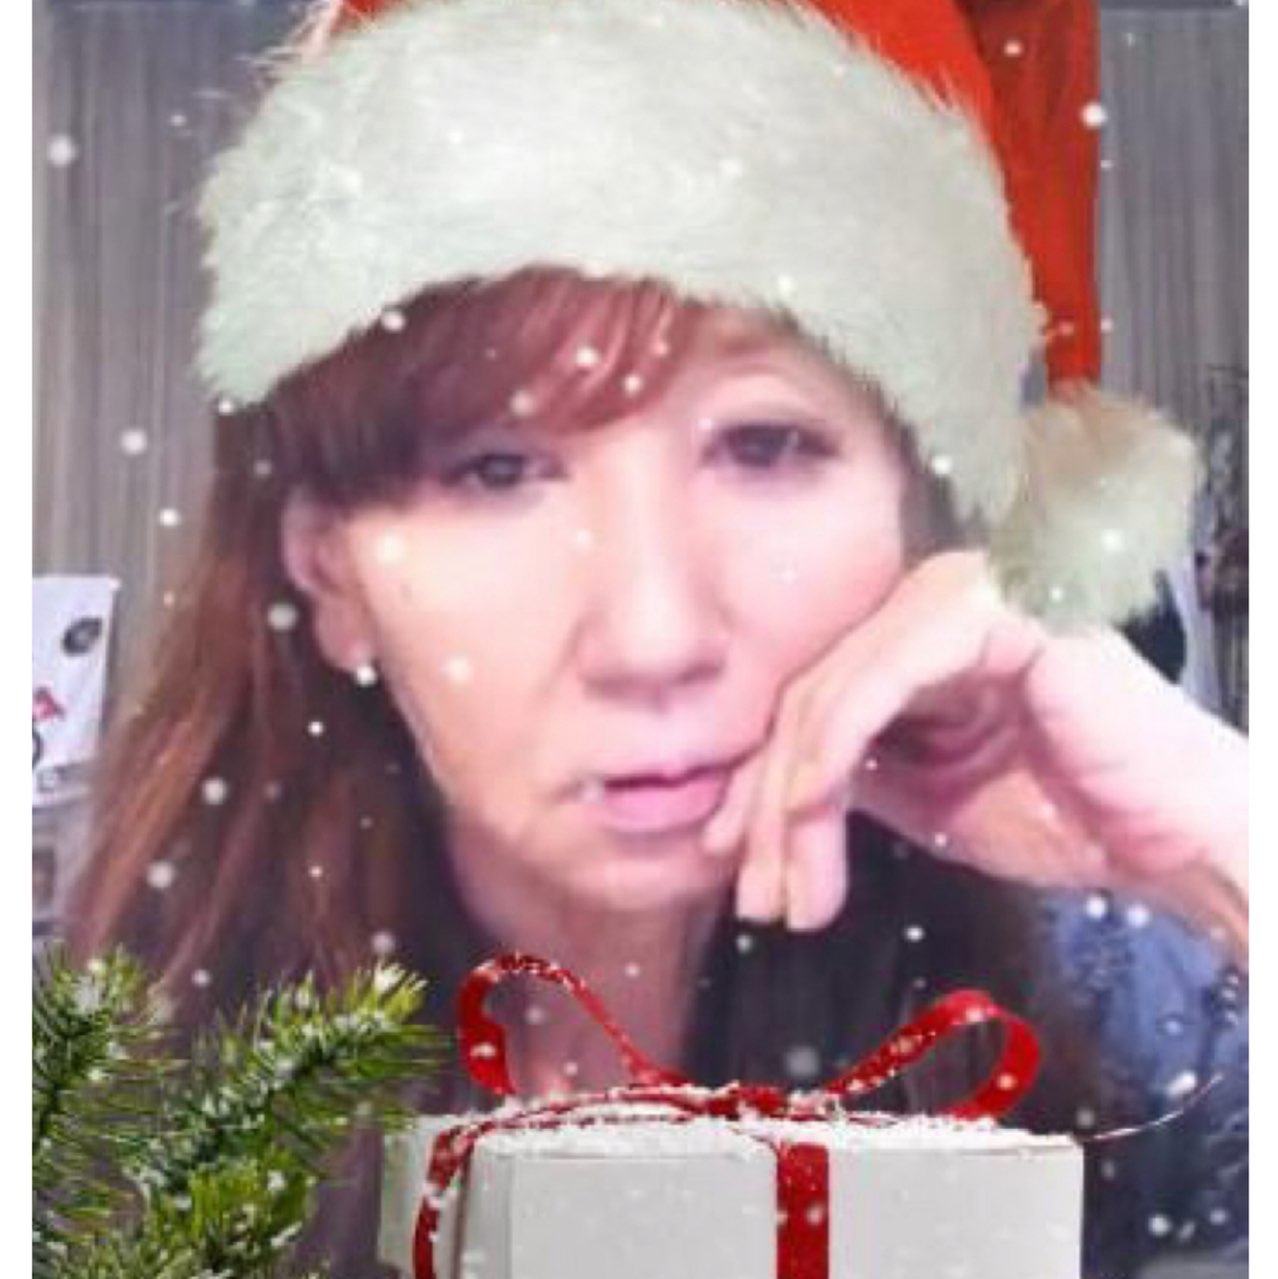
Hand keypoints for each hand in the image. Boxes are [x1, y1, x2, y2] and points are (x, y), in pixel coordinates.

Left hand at [701, 551, 1246, 931]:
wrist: (1170, 836)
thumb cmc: (1058, 814)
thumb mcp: (919, 798)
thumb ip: (841, 781)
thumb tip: (747, 809)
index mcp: (907, 638)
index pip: (806, 707)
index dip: (758, 788)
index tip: (733, 866)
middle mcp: (924, 602)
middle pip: (806, 701)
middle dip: (768, 810)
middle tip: (758, 897)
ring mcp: (957, 598)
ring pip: (831, 695)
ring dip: (792, 800)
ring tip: (786, 889)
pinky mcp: (990, 613)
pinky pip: (884, 680)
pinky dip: (835, 744)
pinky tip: (810, 805)